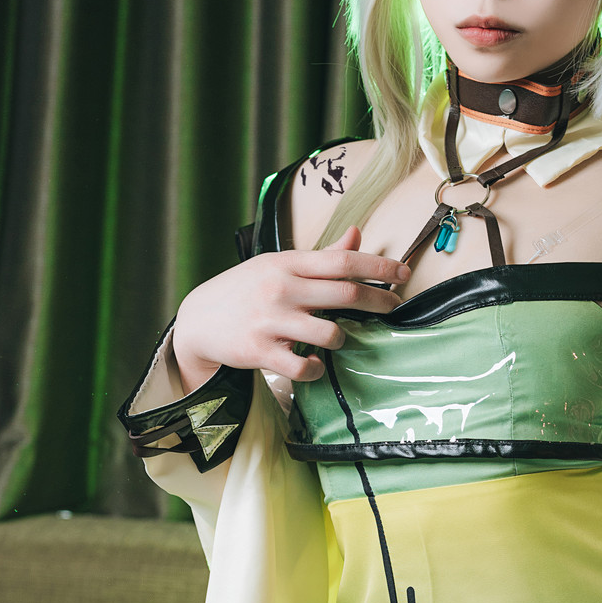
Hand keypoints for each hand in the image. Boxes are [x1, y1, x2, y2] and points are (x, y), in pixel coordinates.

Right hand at [172, 227, 408, 392]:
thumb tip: (356, 234)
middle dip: (379, 301)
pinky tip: (313, 363)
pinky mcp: (260, 351)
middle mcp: (281, 288)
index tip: (404, 273)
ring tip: (334, 339)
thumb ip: (321, 257)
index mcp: (288, 264)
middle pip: (346, 293)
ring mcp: (270, 320)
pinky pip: (304, 366)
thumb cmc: (245, 290)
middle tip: (394, 307)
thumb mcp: (278, 265)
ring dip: (341, 339)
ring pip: (330, 333)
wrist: (197, 320)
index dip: (379, 266)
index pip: (342, 261)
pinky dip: (316, 368)